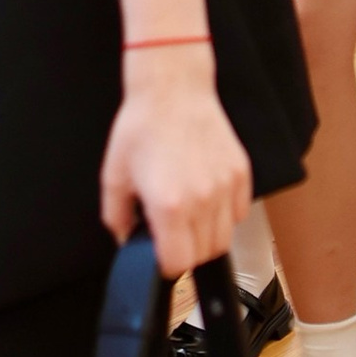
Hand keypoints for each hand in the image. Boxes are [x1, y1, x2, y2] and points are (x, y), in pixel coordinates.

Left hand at [100, 43, 251, 272]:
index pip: (178, 263)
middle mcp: (202, 201)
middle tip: (172, 236)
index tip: (161, 256)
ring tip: (189, 219)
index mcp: (169, 206)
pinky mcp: (241, 173)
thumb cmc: (141, 128)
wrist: (172, 91)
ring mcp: (226, 187)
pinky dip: (225, 216)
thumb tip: (125, 239)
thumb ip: (116, 216)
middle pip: (205, 256)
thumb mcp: (114, 175)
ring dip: (207, 239)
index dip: (166, 265)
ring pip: (226, 239)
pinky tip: (207, 201)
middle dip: (187, 254)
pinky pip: (239, 213)